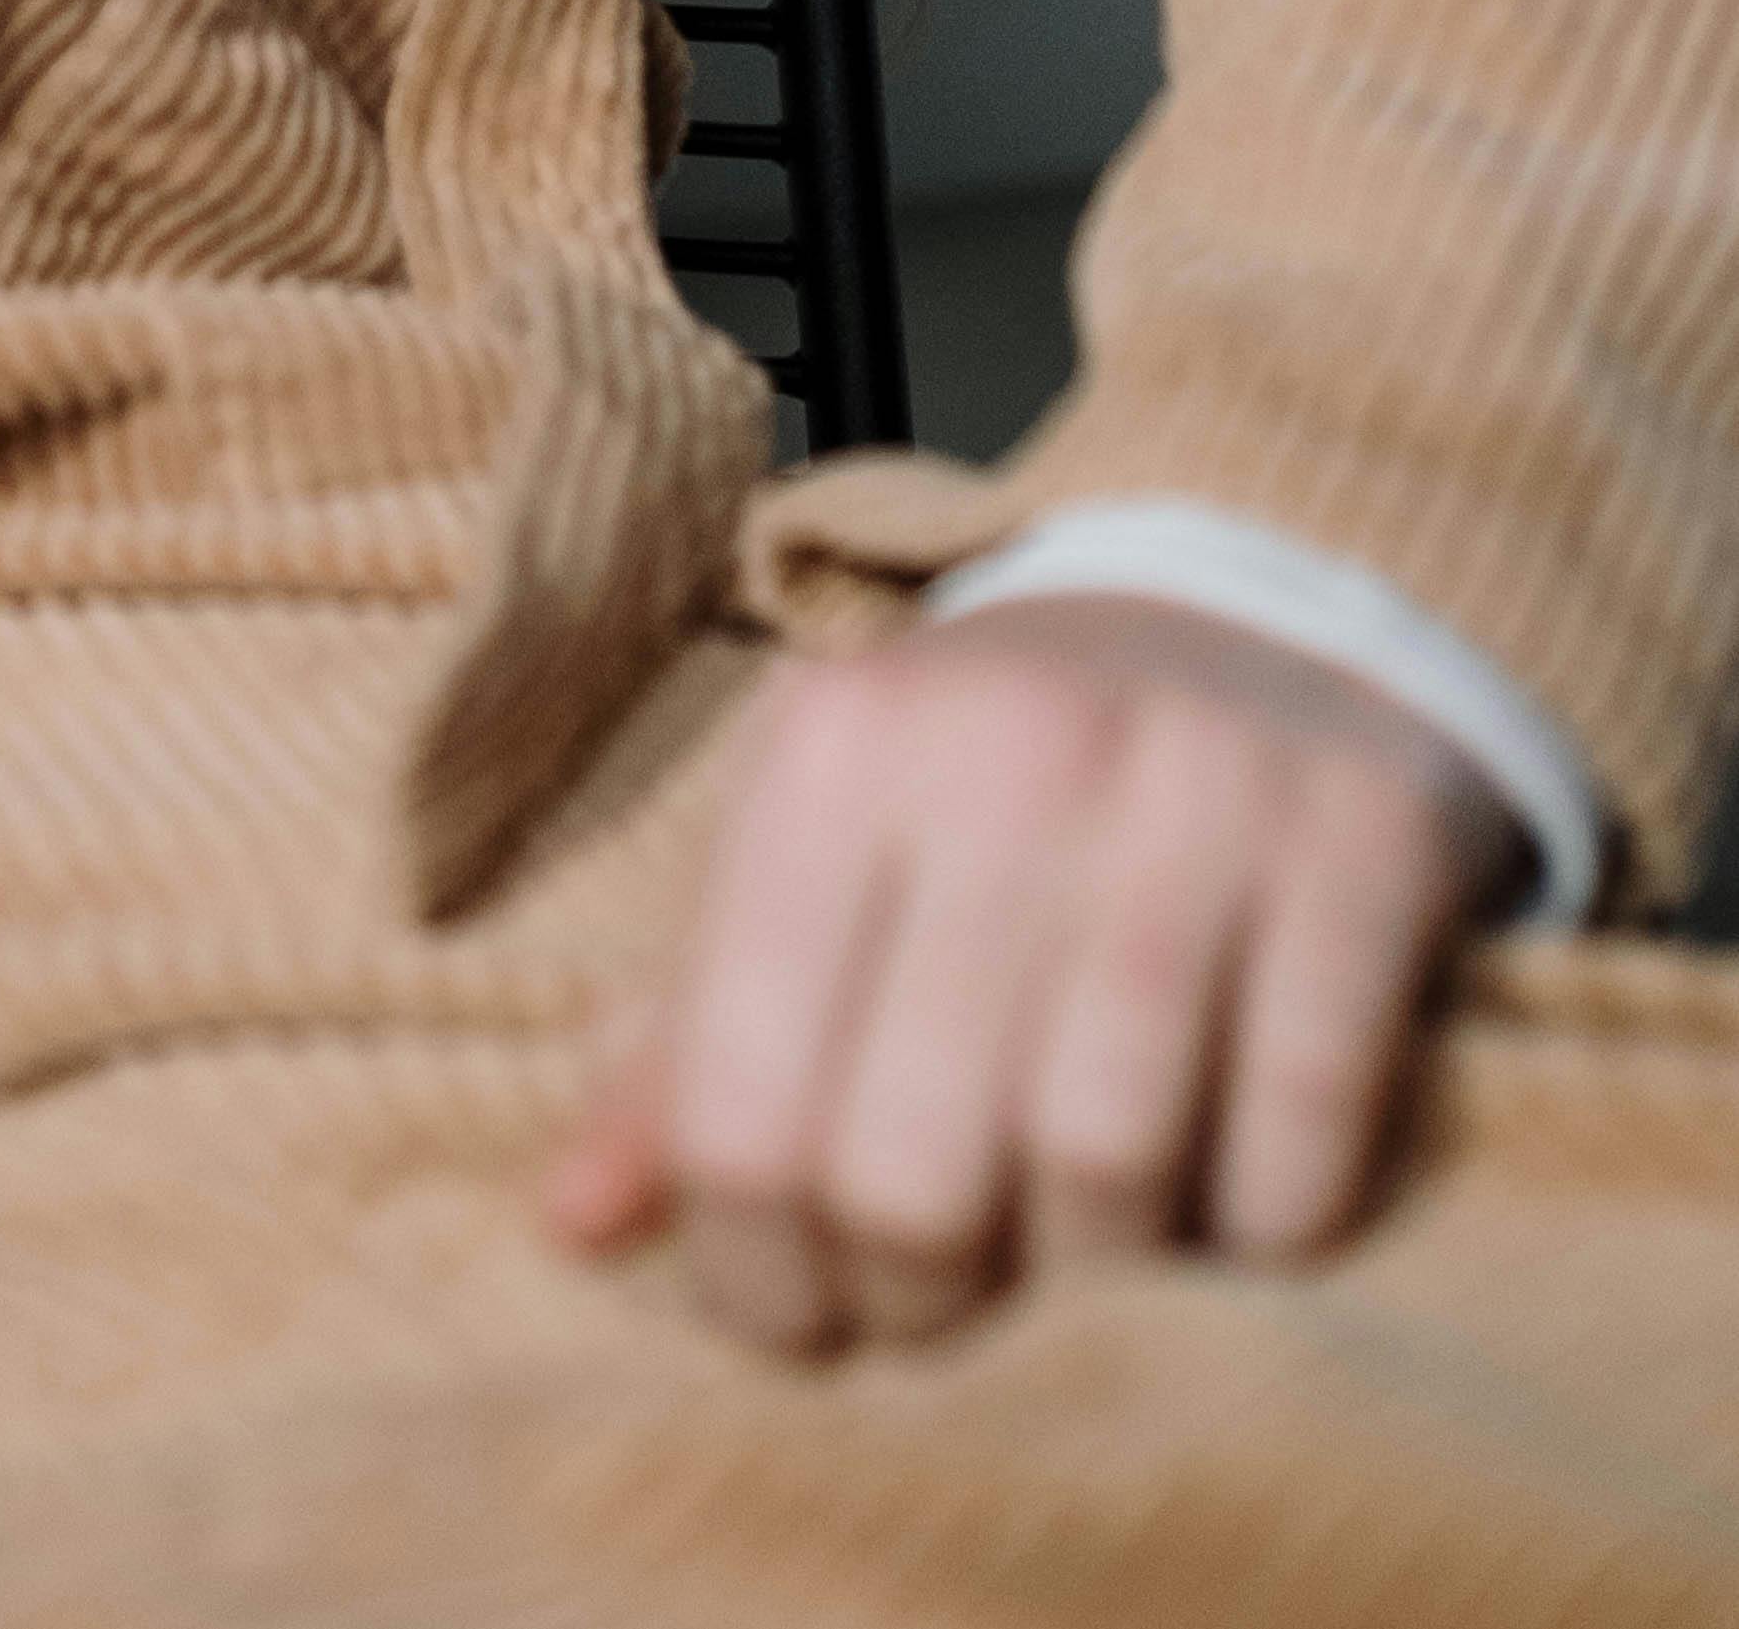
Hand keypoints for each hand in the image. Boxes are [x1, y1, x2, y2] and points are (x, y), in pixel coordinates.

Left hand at [540, 590, 1527, 1354]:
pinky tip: (1236, 1197)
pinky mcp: (1363, 839)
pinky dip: (1263, 1223)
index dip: (756, 1274)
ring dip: (1098, 1273)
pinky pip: (1297, 1134)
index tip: (800, 1313)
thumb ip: (691, 1037)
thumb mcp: (817, 853)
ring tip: (1087, 1248)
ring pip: (1104, 1166)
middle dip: (919, 1297)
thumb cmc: (995, 784)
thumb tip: (570, 1224)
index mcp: (829, 753)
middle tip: (942, 1301)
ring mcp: (1191, 788)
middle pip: (913, 1171)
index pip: (737, 1111)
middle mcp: (999, 752)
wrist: (1253, 620)